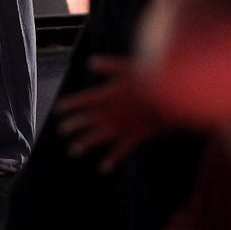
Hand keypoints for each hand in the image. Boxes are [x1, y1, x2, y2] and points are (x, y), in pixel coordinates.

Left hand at [53, 57, 166, 171]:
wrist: (172, 94)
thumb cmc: (152, 76)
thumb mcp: (129, 66)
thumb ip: (109, 65)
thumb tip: (91, 61)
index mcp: (109, 94)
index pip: (85, 100)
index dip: (71, 105)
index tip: (59, 109)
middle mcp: (112, 111)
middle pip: (89, 119)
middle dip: (75, 124)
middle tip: (62, 130)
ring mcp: (124, 125)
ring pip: (100, 137)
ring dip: (86, 143)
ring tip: (73, 150)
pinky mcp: (137, 136)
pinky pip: (122, 150)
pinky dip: (112, 160)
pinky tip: (102, 168)